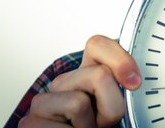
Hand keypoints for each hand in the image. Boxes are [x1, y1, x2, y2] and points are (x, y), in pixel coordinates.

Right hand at [19, 35, 141, 127]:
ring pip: (79, 102)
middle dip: (112, 103)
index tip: (134, 82)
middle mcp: (62, 85)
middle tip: (103, 122)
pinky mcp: (30, 123)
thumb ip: (120, 89)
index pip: (97, 45)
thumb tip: (133, 80)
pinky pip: (64, 127)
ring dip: (91, 124)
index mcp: (85, 76)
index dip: (119, 59)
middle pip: (98, 75)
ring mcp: (43, 103)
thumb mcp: (116, 107)